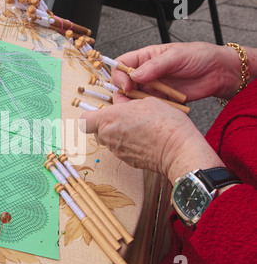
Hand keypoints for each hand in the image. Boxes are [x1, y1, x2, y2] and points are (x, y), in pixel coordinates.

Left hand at [80, 97, 225, 183]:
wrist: (178, 150)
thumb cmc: (165, 123)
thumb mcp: (146, 102)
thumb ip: (127, 103)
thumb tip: (120, 102)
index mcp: (109, 119)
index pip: (84, 120)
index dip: (91, 116)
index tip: (102, 111)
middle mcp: (108, 136)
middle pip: (97, 131)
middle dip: (107, 124)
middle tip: (124, 118)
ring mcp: (116, 151)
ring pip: (109, 141)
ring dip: (118, 134)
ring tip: (138, 128)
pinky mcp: (126, 161)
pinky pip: (121, 150)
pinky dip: (128, 144)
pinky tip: (144, 139)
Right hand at [111, 42, 242, 101]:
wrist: (220, 72)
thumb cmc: (200, 56)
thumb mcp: (176, 56)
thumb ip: (155, 66)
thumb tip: (135, 75)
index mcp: (146, 58)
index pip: (122, 65)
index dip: (119, 76)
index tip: (126, 85)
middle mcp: (146, 73)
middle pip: (123, 84)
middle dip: (122, 94)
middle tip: (127, 102)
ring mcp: (153, 88)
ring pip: (133, 98)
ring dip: (133, 105)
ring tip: (138, 109)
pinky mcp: (161, 100)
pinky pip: (148, 107)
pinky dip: (147, 112)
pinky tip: (151, 113)